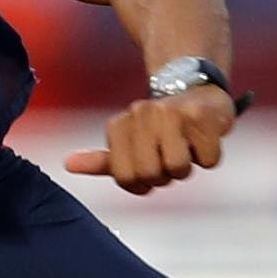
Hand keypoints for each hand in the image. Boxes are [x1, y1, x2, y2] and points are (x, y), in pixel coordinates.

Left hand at [63, 85, 233, 194]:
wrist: (198, 92)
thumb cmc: (160, 127)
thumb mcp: (127, 144)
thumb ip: (101, 160)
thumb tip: (67, 164)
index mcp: (119, 124)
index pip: (124, 177)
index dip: (139, 185)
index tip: (148, 173)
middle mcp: (142, 114)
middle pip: (149, 174)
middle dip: (163, 177)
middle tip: (168, 160)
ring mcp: (173, 113)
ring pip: (177, 168)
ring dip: (186, 168)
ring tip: (186, 150)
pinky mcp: (203, 116)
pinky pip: (207, 160)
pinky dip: (209, 158)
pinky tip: (204, 140)